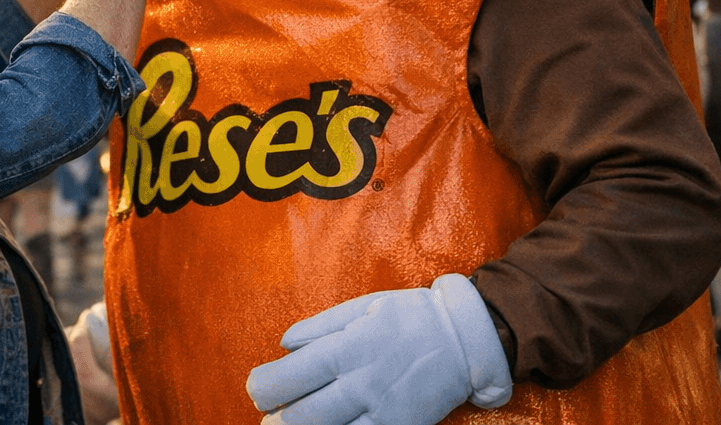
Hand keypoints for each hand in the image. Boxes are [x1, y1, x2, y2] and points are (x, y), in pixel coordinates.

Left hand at [246, 274, 511, 424]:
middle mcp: (361, 383)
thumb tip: (285, 344)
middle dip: (276, 419)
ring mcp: (381, 411)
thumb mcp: (362, 307)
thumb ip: (320, 326)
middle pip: (304, 413)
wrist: (465, 341)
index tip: (256, 387)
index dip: (266, 386)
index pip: (294, 375)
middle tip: (267, 416)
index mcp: (348, 348)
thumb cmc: (409, 316)